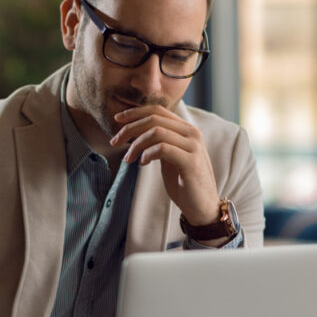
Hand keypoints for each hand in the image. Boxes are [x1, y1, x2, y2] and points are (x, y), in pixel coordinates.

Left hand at [110, 105, 220, 224]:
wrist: (202, 206)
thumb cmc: (183, 182)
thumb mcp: (169, 157)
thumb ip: (160, 142)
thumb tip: (136, 132)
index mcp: (186, 129)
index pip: (158, 110)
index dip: (135, 112)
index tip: (117, 120)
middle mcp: (192, 133)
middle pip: (154, 119)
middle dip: (129, 128)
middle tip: (114, 142)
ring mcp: (193, 146)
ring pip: (156, 132)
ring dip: (136, 144)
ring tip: (128, 159)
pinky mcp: (191, 162)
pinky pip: (162, 149)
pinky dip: (147, 154)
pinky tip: (142, 163)